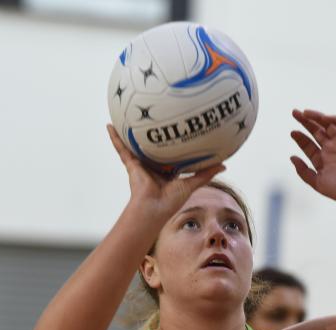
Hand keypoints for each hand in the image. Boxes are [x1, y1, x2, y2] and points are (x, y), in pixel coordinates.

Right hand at [107, 125, 224, 218]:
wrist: (152, 209)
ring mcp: (140, 165)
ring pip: (134, 145)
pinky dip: (115, 138)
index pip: (169, 154)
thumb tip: (224, 165)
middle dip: (151, 135)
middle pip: (151, 147)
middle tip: (152, 119)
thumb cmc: (170, 201)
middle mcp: (152, 166)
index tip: (176, 133)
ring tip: (125, 115)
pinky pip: (122, 148)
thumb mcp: (191, 183)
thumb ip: (205, 173)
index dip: (172, 144)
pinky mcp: (131, 165)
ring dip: (128, 132)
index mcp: (166, 171)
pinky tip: (110, 125)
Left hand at [290, 109, 335, 206]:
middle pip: (316, 131)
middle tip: (294, 112)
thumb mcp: (317, 182)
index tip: (292, 132)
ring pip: (328, 126)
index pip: (308, 145)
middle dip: (305, 122)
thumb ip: (303, 171)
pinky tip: (323, 118)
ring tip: (305, 112)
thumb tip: (291, 157)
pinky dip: (334, 120)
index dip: (300, 138)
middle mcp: (331, 150)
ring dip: (317, 117)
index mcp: (321, 160)